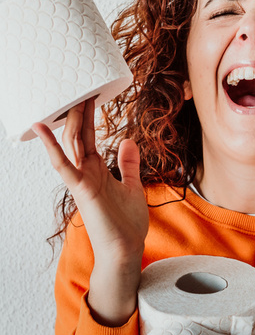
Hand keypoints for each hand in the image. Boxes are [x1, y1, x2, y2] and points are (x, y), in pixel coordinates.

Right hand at [33, 99, 148, 324]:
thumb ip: (128, 165)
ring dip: (71, 120)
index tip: (92, 93)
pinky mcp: (81, 189)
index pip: (89, 136)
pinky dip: (52, 146)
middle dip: (80, 110)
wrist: (126, 250)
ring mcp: (81, 180)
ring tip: (70, 96)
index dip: (90, 115)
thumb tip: (128, 141)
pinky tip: (42, 127)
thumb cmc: (127, 224)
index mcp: (96, 170)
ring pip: (71, 144)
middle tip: (82, 84)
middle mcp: (85, 172)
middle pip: (79, 135)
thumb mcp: (132, 186)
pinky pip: (63, 165)